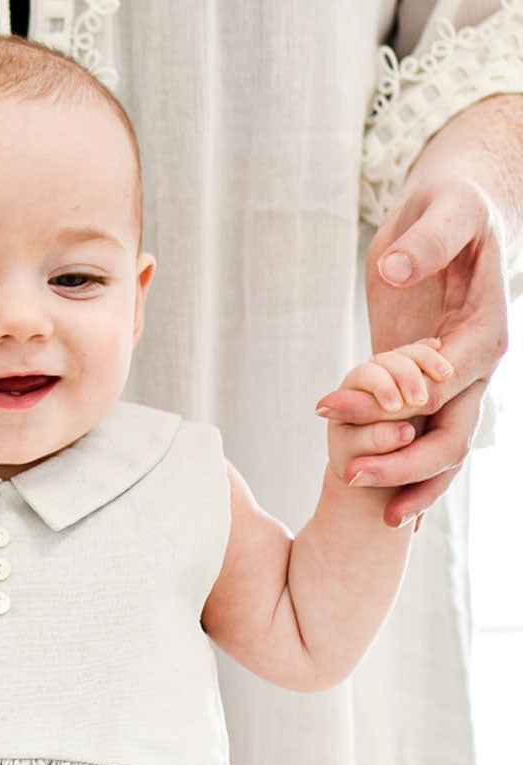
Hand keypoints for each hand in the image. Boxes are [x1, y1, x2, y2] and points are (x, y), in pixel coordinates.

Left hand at [317, 178, 507, 525]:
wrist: (453, 213)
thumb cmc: (453, 207)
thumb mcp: (445, 211)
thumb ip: (426, 243)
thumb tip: (396, 272)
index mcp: (483, 334)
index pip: (439, 388)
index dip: (385, 406)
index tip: (329, 412)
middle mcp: (475, 367)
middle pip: (451, 435)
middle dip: (403, 463)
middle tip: (347, 478)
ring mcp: (455, 380)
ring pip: (443, 446)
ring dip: (408, 478)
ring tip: (370, 508)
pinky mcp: (427, 381)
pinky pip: (423, 433)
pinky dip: (408, 467)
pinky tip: (388, 505)